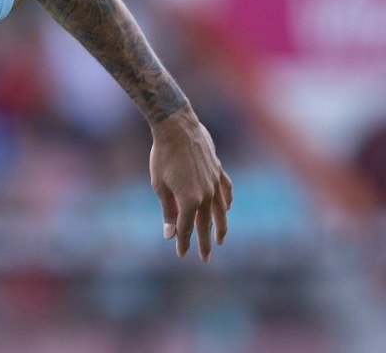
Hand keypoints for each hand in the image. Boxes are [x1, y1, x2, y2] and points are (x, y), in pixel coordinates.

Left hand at [149, 106, 232, 261]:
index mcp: (189, 201)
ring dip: (220, 227)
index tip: (181, 254)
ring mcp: (215, 183)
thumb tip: (169, 233)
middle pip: (205, 224)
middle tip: (205, 258)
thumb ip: (167, 210)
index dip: (183, 242)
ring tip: (219, 240)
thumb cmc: (162, 157)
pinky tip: (227, 208)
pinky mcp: (218, 170)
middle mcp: (206, 195)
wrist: (177, 128)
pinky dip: (227, 202)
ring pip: (220, 211)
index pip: (186, 228)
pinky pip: (226, 191)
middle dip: (204, 243)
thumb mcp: (159, 186)